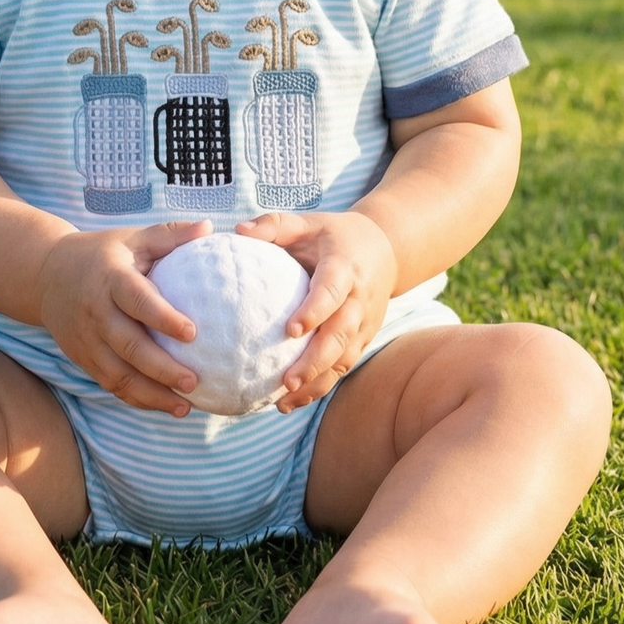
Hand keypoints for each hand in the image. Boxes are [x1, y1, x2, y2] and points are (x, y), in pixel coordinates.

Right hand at [37, 219, 210, 414]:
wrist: (46, 274)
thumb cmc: (103, 254)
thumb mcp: (133, 238)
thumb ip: (170, 235)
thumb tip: (210, 227)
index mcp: (110, 278)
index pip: (137, 300)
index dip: (162, 318)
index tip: (193, 332)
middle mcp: (95, 312)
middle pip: (128, 346)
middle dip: (161, 368)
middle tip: (195, 381)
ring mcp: (86, 339)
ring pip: (118, 374)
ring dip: (151, 394)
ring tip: (185, 405)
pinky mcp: (83, 358)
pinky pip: (111, 384)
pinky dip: (137, 399)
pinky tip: (165, 405)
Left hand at [234, 211, 397, 410]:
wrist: (385, 250)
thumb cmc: (333, 235)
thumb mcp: (306, 222)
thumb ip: (273, 226)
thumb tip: (237, 231)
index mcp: (345, 267)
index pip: (332, 291)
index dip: (315, 310)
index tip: (291, 330)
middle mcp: (359, 299)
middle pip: (341, 335)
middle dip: (316, 361)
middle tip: (287, 381)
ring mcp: (364, 323)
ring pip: (344, 358)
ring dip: (318, 382)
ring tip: (285, 400)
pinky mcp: (363, 340)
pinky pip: (343, 367)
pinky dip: (321, 386)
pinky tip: (292, 402)